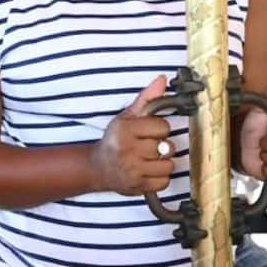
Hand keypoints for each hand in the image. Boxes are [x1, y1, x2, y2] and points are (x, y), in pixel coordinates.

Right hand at [89, 76, 175, 195]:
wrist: (98, 168)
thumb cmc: (115, 140)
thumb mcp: (127, 117)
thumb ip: (147, 98)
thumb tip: (162, 79)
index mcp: (125, 130)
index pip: (163, 127)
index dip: (159, 129)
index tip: (149, 132)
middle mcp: (127, 150)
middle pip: (166, 147)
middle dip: (160, 146)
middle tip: (147, 146)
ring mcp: (132, 171)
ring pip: (168, 165)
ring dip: (162, 163)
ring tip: (149, 159)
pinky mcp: (137, 187)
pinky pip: (164, 182)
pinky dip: (160, 178)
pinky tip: (148, 171)